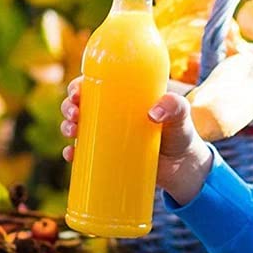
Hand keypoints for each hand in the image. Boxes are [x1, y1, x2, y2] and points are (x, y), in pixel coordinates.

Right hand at [61, 78, 212, 204]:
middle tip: (75, 113)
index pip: (95, 86)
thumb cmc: (182, 133)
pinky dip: (73, 154)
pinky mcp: (109, 157)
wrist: (185, 166)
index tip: (77, 92)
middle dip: (69, 106)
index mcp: (125, 99)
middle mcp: (112, 115)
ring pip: (78, 128)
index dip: (79, 86)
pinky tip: (71, 154)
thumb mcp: (182, 115)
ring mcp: (109, 137)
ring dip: (67, 126)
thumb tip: (152, 113)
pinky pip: (83, 155)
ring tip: (72, 131)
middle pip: (81, 105)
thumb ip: (175, 106)